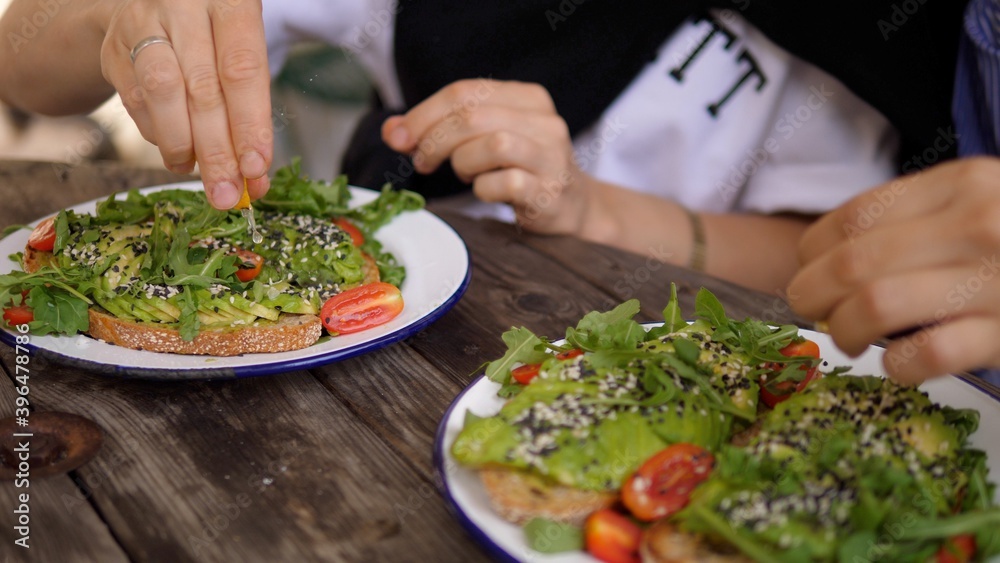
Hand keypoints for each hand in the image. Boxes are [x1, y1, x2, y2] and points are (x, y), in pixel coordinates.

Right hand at [99, 0, 271, 208]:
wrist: (157, 4)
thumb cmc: (215, 36)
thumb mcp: (242, 53)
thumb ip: (252, 110)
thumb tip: (254, 176)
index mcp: (229, 2)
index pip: (243, 70)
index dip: (250, 125)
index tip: (256, 168)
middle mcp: (184, 5)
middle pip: (203, 89)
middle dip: (218, 151)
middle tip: (227, 192)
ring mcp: (144, 23)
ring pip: (162, 93)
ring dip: (181, 144)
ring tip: (196, 171)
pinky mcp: (115, 47)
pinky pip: (135, 100)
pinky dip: (157, 134)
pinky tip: (175, 150)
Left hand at [381, 79, 597, 235]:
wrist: (570, 207)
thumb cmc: (518, 170)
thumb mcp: (479, 142)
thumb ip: (437, 131)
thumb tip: (392, 131)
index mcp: (527, 98)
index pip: (465, 91)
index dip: (424, 113)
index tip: (400, 138)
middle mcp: (545, 121)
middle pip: (474, 116)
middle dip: (435, 139)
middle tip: (422, 162)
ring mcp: (551, 156)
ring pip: (494, 144)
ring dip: (462, 162)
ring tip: (463, 174)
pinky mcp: (550, 191)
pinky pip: (506, 183)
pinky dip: (484, 189)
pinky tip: (485, 191)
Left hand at [788, 158, 999, 383]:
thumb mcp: (987, 201)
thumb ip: (922, 215)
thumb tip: (828, 255)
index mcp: (965, 183)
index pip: (855, 216)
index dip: (812, 250)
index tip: (805, 270)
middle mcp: (980, 224)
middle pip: (854, 263)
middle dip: (811, 293)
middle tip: (812, 310)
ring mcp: (998, 280)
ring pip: (878, 305)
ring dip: (844, 330)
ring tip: (848, 339)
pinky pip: (930, 354)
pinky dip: (899, 366)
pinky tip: (899, 365)